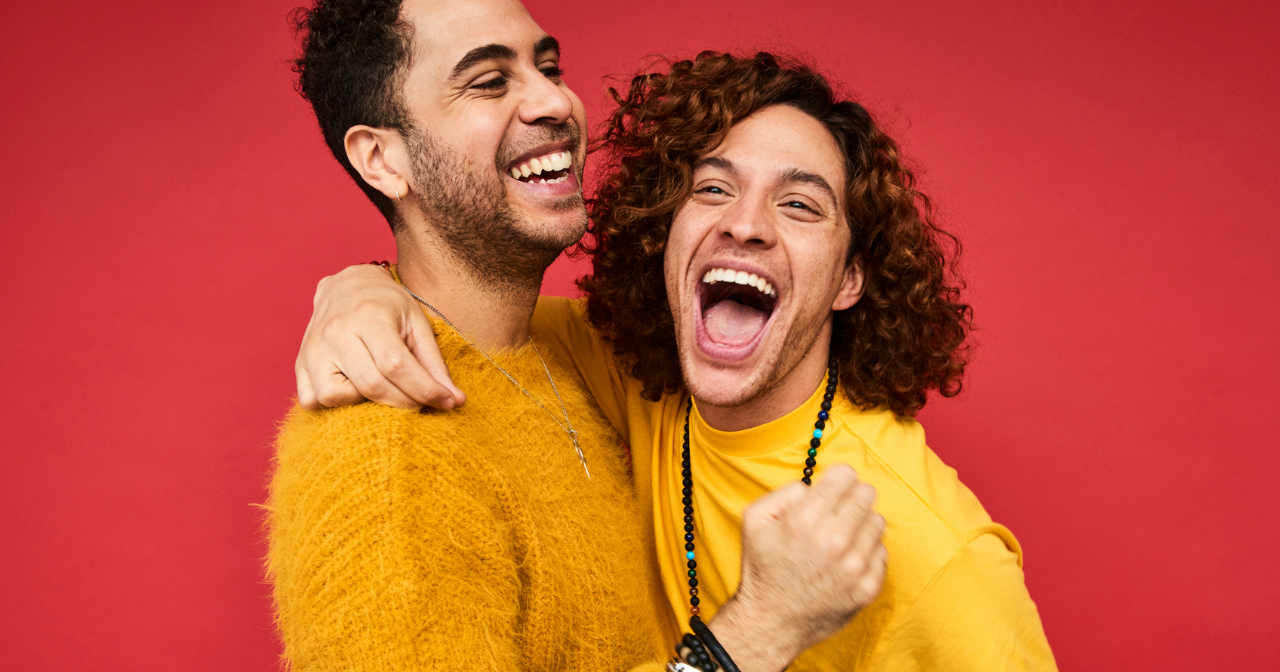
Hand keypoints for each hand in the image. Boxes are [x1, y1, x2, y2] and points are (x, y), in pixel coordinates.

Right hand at [295, 264, 465, 409]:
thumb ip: (434, 362)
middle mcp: (336, 332)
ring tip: (380, 388)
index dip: (424, 389)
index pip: (396, 364)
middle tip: (420, 402)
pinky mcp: (299, 362)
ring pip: (333, 396)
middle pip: (370, 384)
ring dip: (363, 402)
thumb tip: (455, 400)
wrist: (347, 285)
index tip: (446, 402)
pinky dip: (332, 403)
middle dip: (403, 402)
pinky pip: (310, 399)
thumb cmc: (387, 305)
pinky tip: (353, 389)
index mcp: (369, 316)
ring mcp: (313, 348)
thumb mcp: (416, 322)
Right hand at [707, 464, 886, 671]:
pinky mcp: (867, 587)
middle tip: (839, 509)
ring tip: (842, 536)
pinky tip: (847, 559)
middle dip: (852, 496)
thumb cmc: (762, 569)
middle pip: (866, 494)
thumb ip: (785, 492)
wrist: (771, 622)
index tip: (834, 486)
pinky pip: (882, 551)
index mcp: (806, 519)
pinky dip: (867, 551)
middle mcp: (835, 540)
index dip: (838, 478)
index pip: (846, 475)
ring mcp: (855, 566)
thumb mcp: (754, 519)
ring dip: (861, 523)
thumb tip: (815, 487)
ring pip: (878, 521)